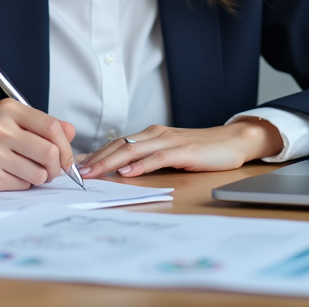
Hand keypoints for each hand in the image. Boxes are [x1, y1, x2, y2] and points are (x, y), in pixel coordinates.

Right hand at [0, 99, 76, 190]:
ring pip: (38, 174)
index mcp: (9, 110)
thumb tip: (71, 133)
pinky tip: (11, 174)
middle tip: (52, 168)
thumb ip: (43, 124)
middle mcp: (0, 130)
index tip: (68, 158)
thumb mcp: (11, 118)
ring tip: (29, 170)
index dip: (66, 146)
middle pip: (49, 153)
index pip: (51, 128)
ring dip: (40, 176)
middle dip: (57, 166)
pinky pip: (22, 186)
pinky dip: (23, 183)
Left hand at [78, 120, 282, 178]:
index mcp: (150, 135)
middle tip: (75, 173)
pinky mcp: (184, 151)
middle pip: (119, 145)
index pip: (116, 144)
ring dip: (111, 162)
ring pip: (133, 150)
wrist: (232, 142)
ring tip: (93, 173)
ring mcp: (170, 141)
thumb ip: (146, 158)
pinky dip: (141, 165)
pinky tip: (128, 173)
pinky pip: (158, 157)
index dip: (95, 154)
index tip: (76, 167)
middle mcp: (156, 134)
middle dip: (96, 160)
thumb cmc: (200, 150)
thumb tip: (120, 171)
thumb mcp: (168, 153)